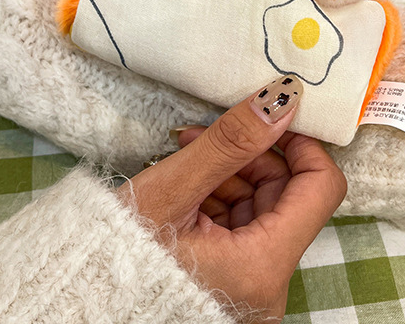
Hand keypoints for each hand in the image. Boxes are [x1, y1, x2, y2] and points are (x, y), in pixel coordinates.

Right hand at [117, 75, 346, 321]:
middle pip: (287, 196)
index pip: (321, 187)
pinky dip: (218, 197)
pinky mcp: (231, 282)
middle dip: (251, 155)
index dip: (301, 143)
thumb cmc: (117, 254)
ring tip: (185, 152)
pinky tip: (185, 182)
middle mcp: (267, 285)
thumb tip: (280, 101)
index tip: (270, 116)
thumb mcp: (172, 190)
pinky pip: (241, 227)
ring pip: (261, 208)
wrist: (83, 303)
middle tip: (206, 132)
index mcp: (263, 267)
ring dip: (230, 171)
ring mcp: (250, 286)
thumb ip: (231, 142)